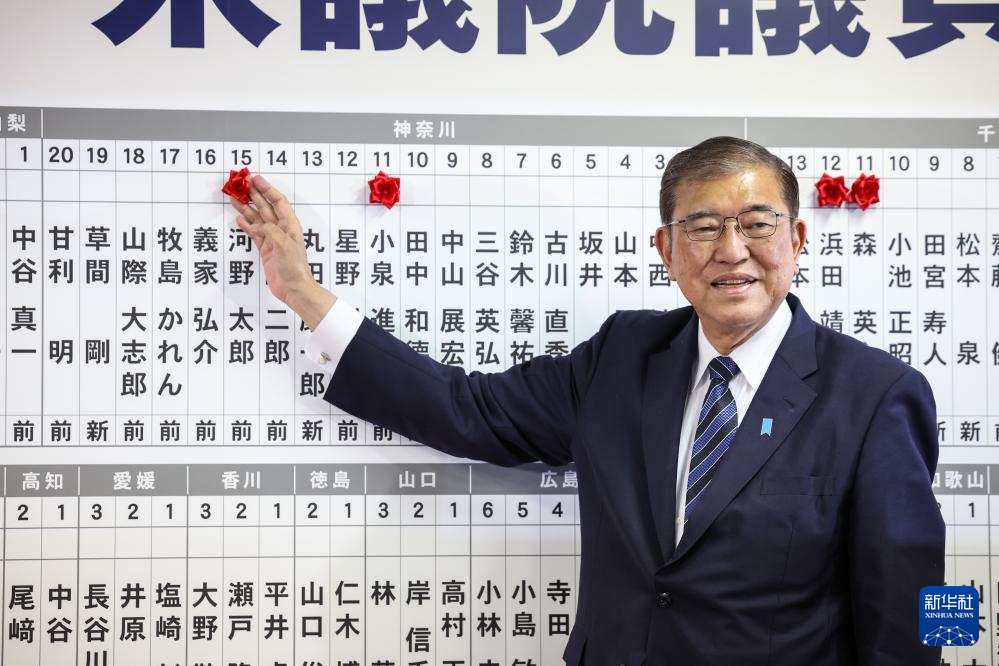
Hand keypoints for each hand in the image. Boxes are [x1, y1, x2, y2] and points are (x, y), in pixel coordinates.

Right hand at [231, 175, 334, 328]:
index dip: (267, 189)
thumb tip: (258, 224)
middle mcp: (281, 229)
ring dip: (246, 208)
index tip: (255, 179)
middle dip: (254, 194)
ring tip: (234, 198)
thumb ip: (271, 231)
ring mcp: (272, 239)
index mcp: (290, 225)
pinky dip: (246, 225)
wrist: (294, 288)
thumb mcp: (284, 245)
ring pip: (257, 218)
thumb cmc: (295, 268)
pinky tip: (239, 218)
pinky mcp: (266, 249)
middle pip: (266, 207)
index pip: (278, 201)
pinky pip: (254, 233)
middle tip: (241, 184)